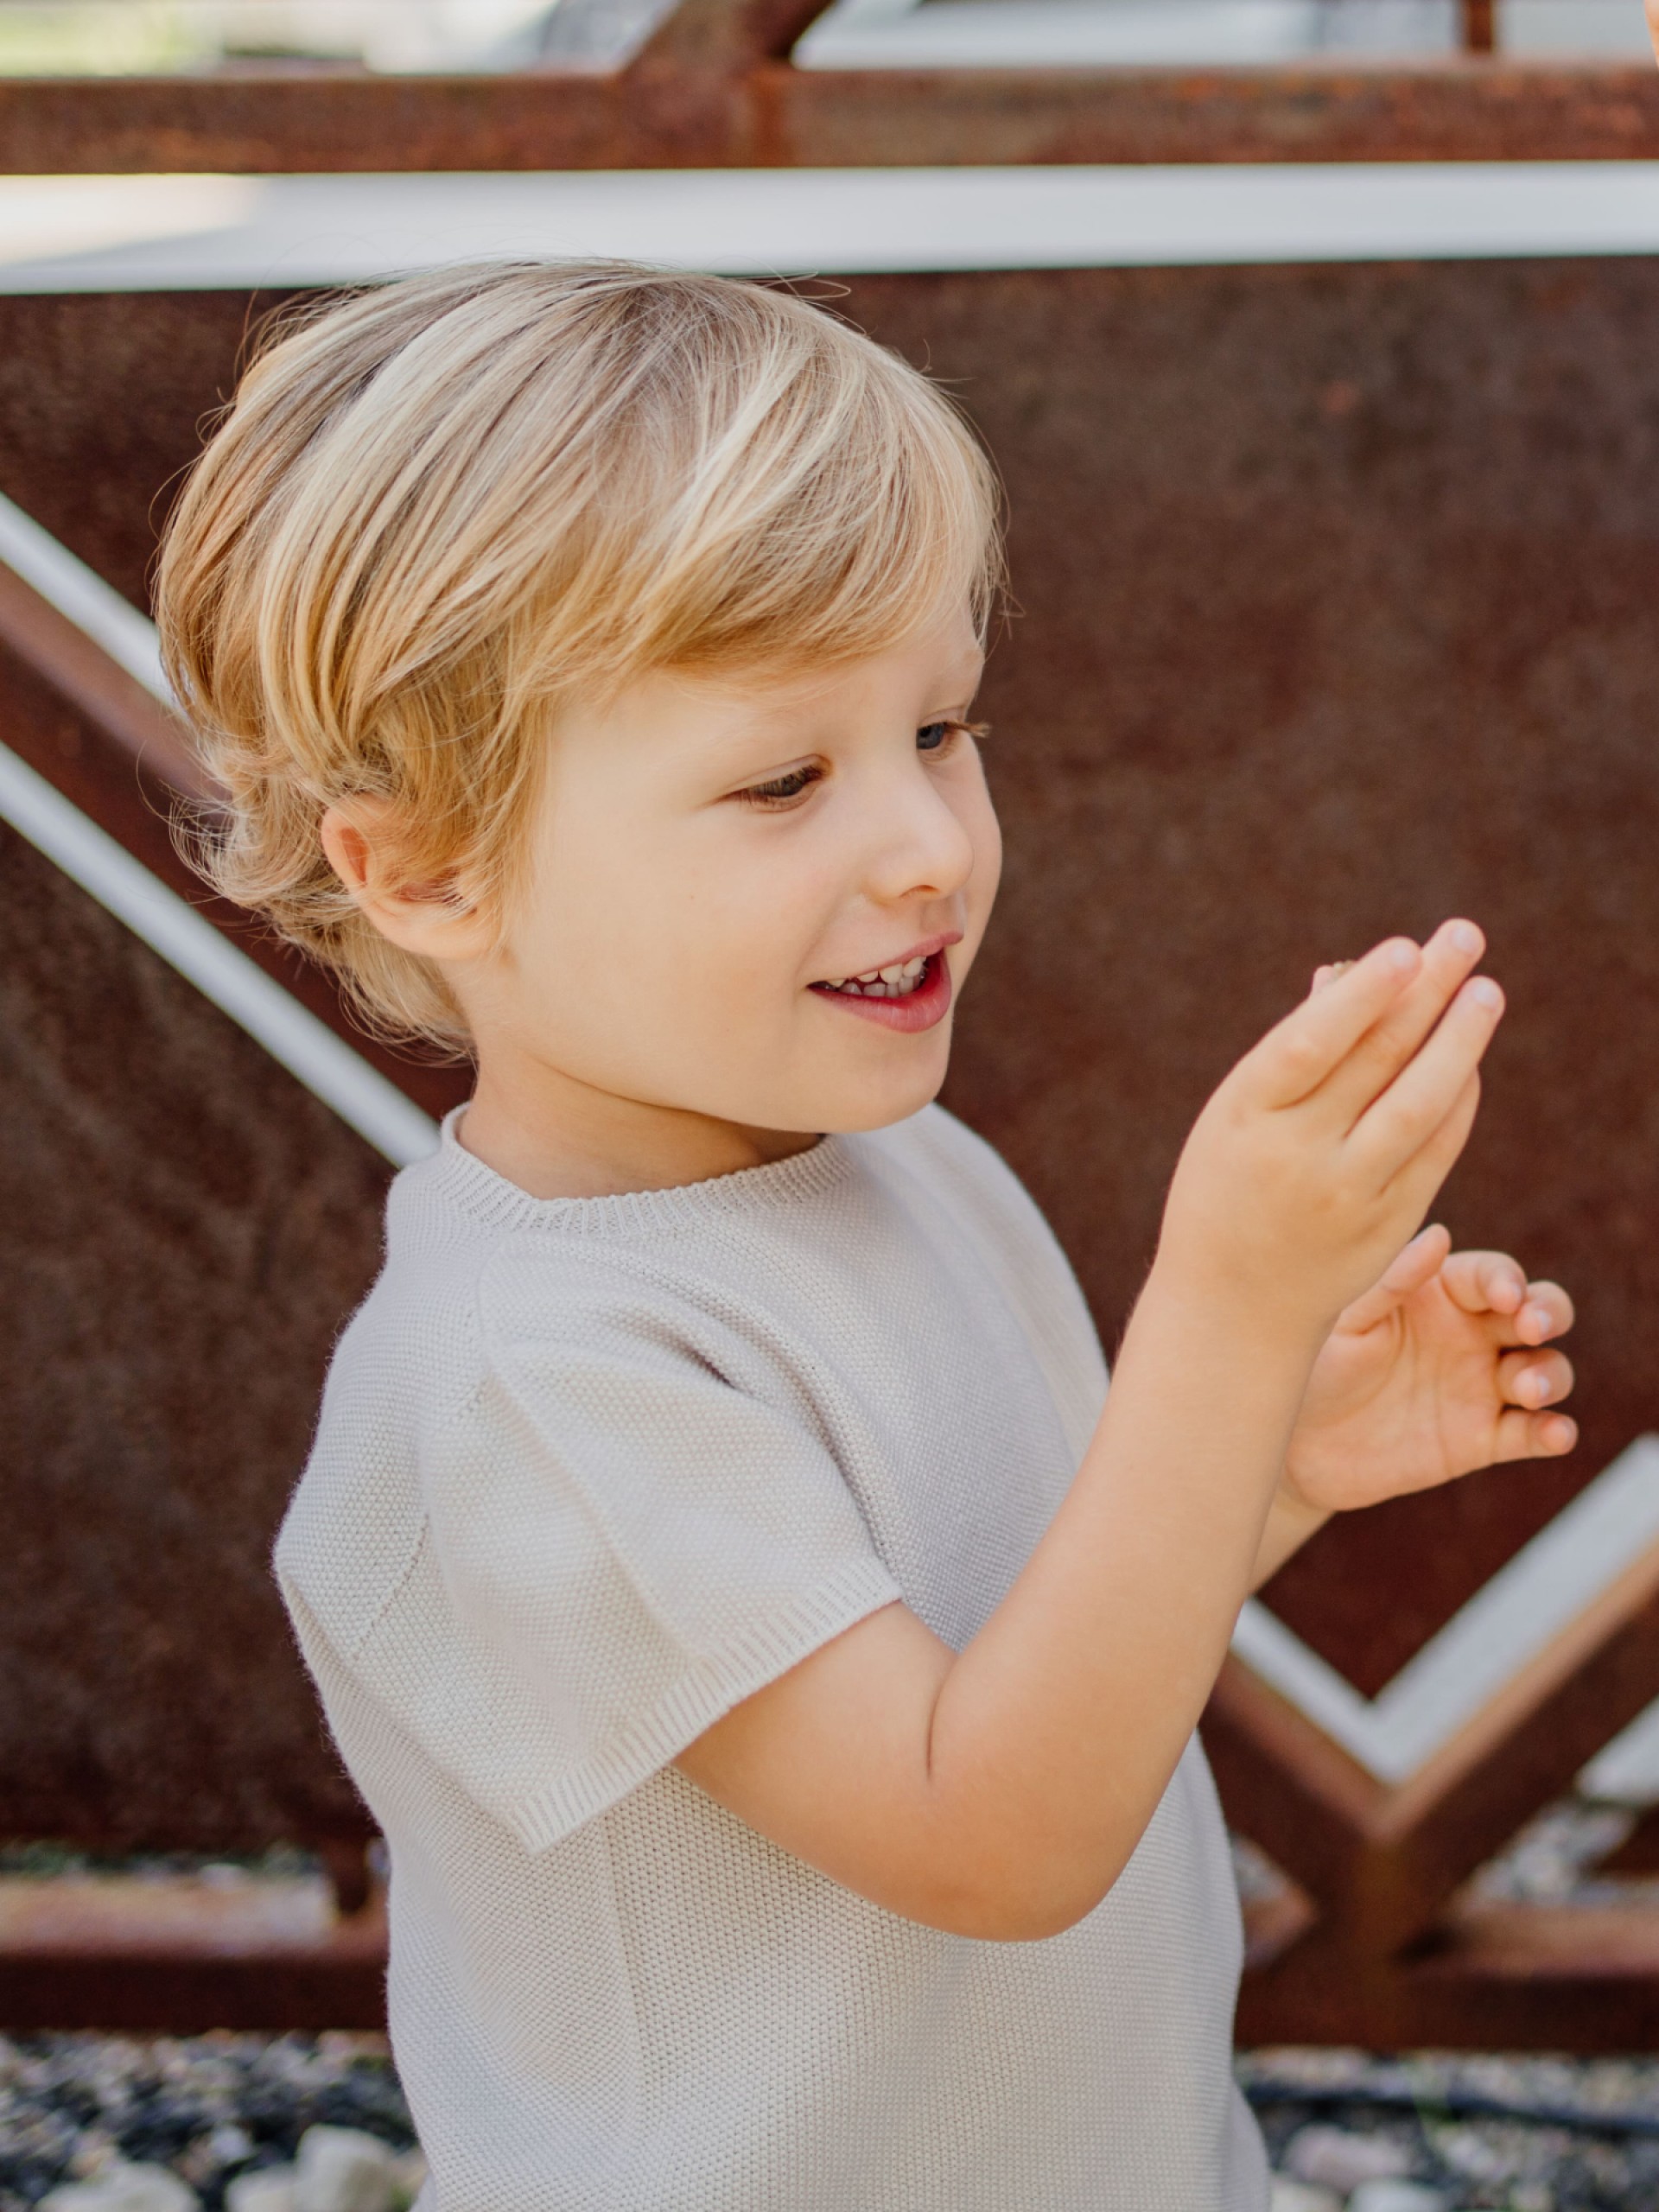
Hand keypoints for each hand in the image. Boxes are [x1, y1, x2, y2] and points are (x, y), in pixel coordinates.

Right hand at [1156, 919, 1503, 1341]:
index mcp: (1244, 1118)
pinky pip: (1436, 1149)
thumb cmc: (1226, 1189)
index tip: (1404, 948)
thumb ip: (1291, 1056)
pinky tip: (1470, 1058)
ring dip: (1460, 1041)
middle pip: (1377, 1061)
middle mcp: (1298, 1156)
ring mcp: (1349, 1194)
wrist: (1233, 1308)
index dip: (1362, 995)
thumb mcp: (1233, 1120)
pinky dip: (1458, 1098)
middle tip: (1464, 937)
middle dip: (1427, 992)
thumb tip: (1349, 974)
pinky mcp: (1388, 1224)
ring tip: (1486, 990)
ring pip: (1419, 1105)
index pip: (1311, 1044)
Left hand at [1283, 1227, 1576, 1513]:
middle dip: (1549, 1313)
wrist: (1296, 1446)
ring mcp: (1481, 1387)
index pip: (1491, 1275)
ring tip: (1524, 1389)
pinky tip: (1554, 1433)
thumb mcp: (1345, 1322)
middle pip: (1538, 1311)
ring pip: (1547, 1369)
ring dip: (1550, 1375)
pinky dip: (1554, 1432)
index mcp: (1438, 1295)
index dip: (1506, 1280)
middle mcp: (1470, 1335)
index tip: (1504, 1295)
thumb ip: (1393, 1282)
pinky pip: (1532, 1433)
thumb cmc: (1315, 1365)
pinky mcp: (1481, 1439)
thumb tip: (1440, 1234)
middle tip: (1533, 1328)